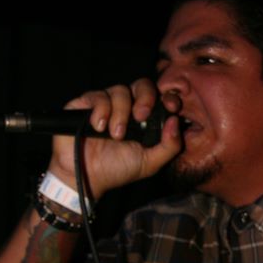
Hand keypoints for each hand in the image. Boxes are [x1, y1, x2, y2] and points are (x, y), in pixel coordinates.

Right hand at [48, 79, 183, 199]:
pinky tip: (98, 127)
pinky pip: (98, 96)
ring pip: (120, 90)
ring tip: (115, 135)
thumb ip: (170, 146)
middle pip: (142, 85)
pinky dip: (101, 111)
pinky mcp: (86, 104)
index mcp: (145, 119)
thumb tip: (175, 121)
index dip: (167, 98)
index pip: (160, 98)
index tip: (171, 107)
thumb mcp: (150, 162)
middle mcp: (127, 108)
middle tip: (140, 116)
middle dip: (146, 98)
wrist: (86, 177)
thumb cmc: (117, 169)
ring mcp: (107, 104)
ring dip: (120, 113)